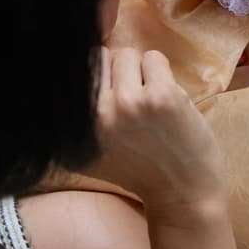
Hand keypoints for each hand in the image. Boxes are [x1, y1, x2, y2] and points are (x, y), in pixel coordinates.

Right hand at [88, 46, 224, 211]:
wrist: (181, 194)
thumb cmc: (140, 169)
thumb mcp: (92, 151)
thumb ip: (78, 118)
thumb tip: (67, 74)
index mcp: (75, 128)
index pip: (75, 73)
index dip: (98, 77)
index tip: (113, 94)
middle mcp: (95, 115)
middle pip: (99, 58)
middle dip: (118, 72)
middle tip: (134, 98)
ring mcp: (128, 103)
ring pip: (127, 54)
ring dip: (141, 71)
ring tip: (150, 100)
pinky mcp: (161, 96)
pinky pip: (154, 57)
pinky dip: (162, 72)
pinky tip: (165, 99)